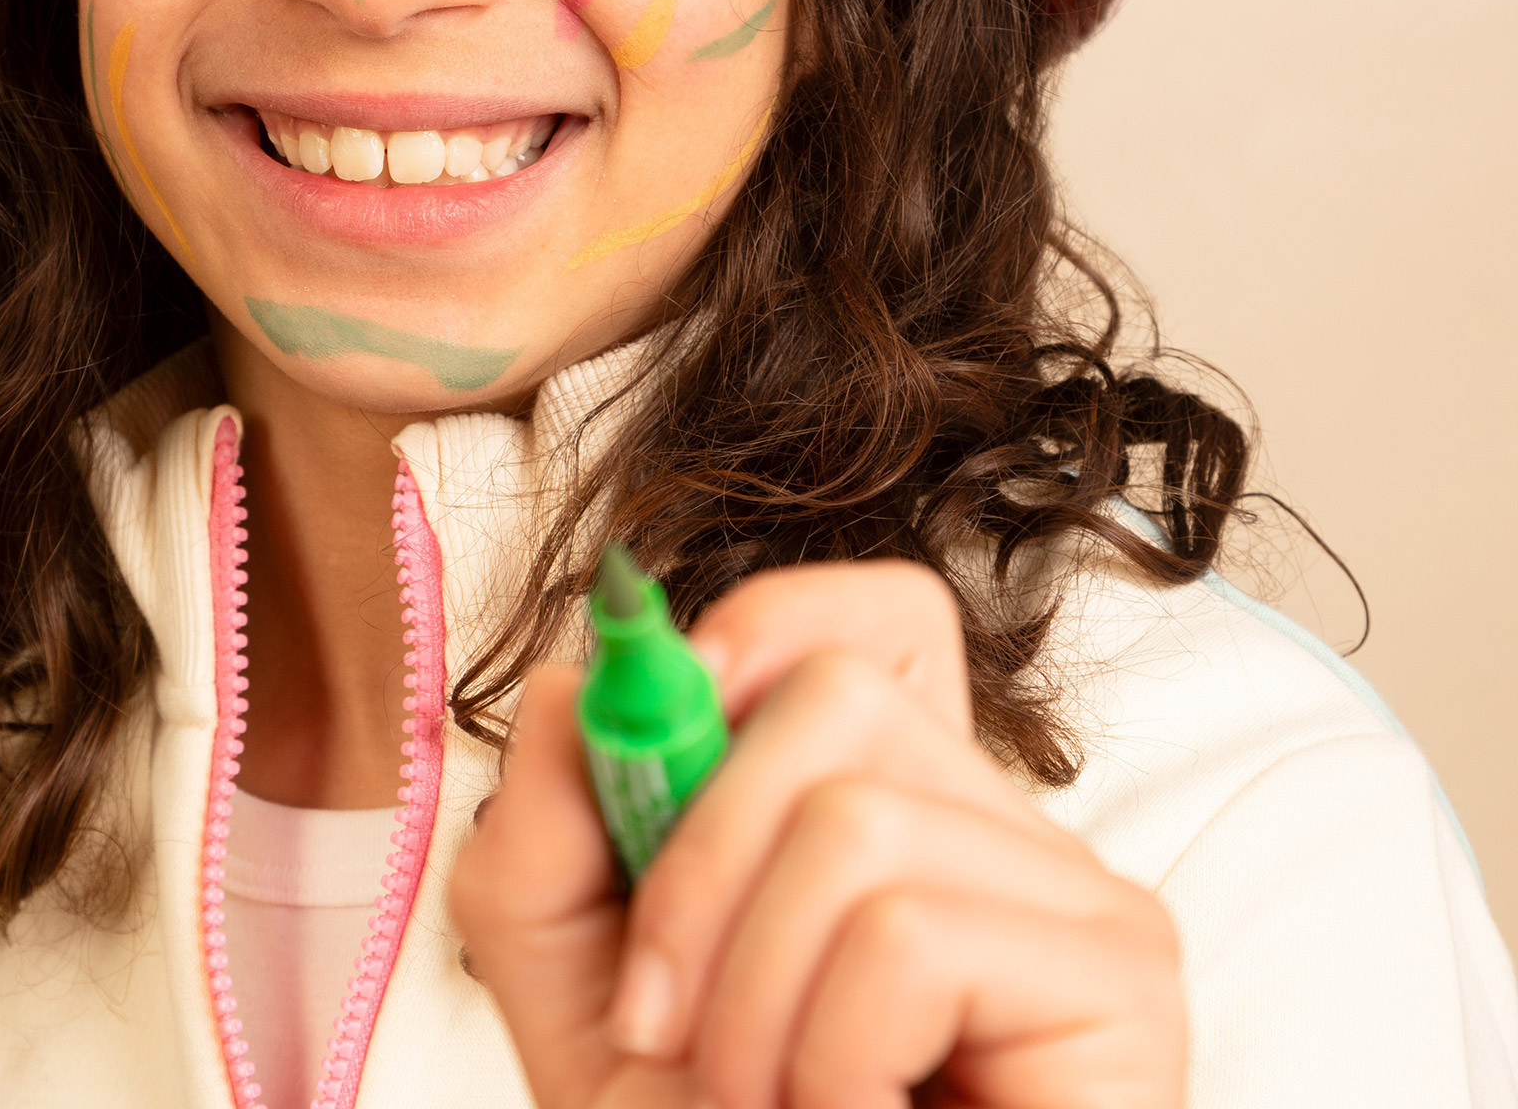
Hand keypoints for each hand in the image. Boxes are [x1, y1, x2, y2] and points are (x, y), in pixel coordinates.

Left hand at [449, 561, 1184, 1108]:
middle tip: (674, 1032)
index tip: (654, 747)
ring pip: (855, 822)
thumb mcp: (590, 993)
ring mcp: (1074, 891)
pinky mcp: (1119, 978)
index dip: (762, 629)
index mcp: (891, 803)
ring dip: (752, 1003)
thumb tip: (577, 680)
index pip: (879, 613)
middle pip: (833, 692)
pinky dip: (826, 1058)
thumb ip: (552, 834)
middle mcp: (996, 824)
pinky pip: (909, 936)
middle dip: (695, 869)